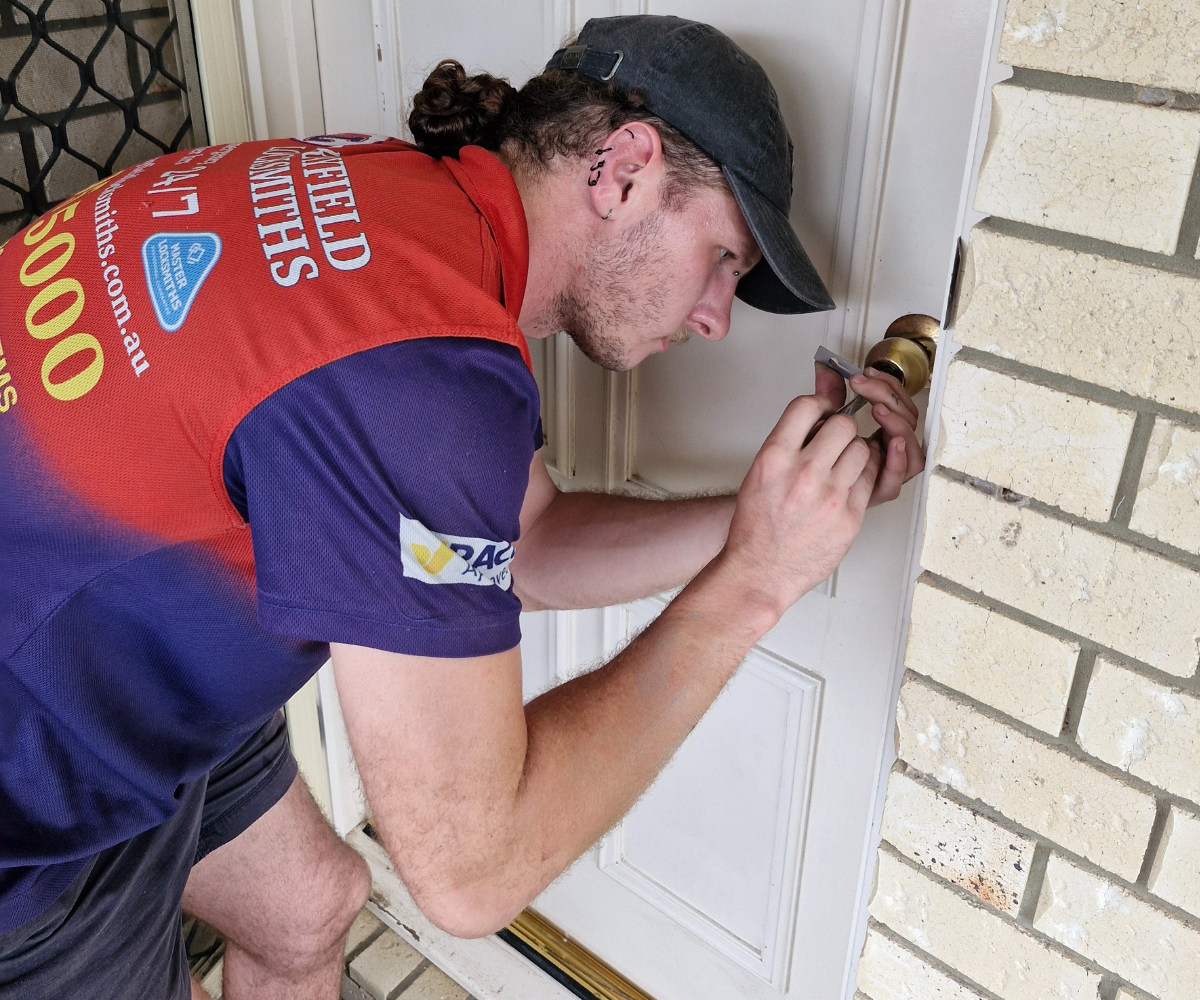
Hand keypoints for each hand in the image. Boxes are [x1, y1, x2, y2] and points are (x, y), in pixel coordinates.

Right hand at [716, 392, 880, 618]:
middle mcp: (803, 473)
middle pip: (843, 424)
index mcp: (774, 458)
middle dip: (842, 429)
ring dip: (856, 452)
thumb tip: (814, 418)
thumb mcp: (760, 475)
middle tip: (837, 440)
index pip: (806, 406)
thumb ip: (786, 444)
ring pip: (862, 449)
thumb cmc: (756, 528)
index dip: (820, 404)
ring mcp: (830, 496)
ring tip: (843, 464)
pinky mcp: (850, 516)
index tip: (824, 409)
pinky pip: (871, 478)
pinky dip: (864, 475)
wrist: (760, 571)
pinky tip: (850, 482)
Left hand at [815, 363, 924, 506]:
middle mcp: (886, 453)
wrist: (789, 511)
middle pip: (908, 420)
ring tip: (878, 408)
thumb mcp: (816, 427)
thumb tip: (824, 366)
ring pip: (910, 447)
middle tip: (864, 384)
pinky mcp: (876, 494)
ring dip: (897, 422)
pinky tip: (889, 441)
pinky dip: (896, 459)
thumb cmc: (805, 470)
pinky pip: (896, 479)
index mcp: (879, 434)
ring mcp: (884, 473)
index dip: (888, 385)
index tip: (868, 373)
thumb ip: (827, 397)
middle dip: (888, 395)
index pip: (899, 404)